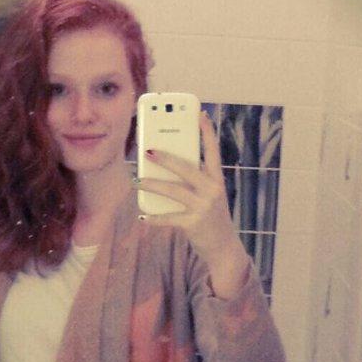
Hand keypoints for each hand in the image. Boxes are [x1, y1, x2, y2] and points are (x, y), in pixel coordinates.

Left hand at [135, 110, 249, 298]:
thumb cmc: (212, 217)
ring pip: (173, 190)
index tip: (200, 113)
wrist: (224, 248)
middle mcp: (213, 190)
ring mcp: (204, 207)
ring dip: (152, 185)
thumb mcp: (209, 196)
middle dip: (166, 158)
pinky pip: (169, 218)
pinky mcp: (194, 223)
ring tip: (137, 180)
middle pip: (186, 167)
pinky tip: (143, 215)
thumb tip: (164, 169)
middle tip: (147, 149)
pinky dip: (154, 218)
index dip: (207, 131)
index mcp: (217, 180)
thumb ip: (194, 182)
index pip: (213, 151)